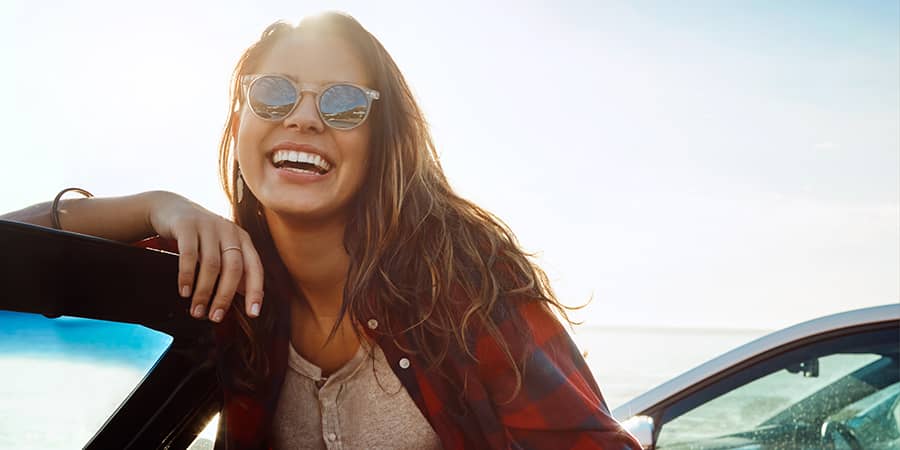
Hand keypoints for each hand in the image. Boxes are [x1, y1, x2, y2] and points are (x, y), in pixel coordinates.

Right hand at [146, 191, 263, 321]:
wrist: (172, 208)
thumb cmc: (201, 236)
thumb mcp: (221, 248)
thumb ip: (234, 268)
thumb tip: (245, 294)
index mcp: (242, 238)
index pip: (255, 267)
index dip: (255, 291)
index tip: (253, 314)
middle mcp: (229, 230)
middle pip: (233, 268)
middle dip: (224, 296)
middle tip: (215, 317)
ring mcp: (208, 226)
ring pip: (211, 265)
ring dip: (204, 292)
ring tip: (196, 311)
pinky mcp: (187, 225)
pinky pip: (188, 255)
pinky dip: (187, 276)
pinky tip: (184, 292)